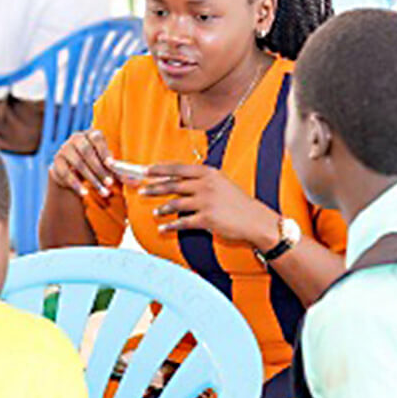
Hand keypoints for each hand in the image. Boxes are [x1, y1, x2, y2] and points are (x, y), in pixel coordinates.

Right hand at [49, 130, 116, 197]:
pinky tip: (85, 193)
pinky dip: (77, 184)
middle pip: (87, 151)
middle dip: (100, 169)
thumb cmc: (95, 165)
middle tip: (109, 183)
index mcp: (90, 134)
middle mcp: (76, 138)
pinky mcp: (56, 161)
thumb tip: (134, 181)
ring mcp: (64, 148)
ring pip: (78, 164)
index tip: (111, 165)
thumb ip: (118, 171)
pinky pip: (66, 173)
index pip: (97, 138)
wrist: (72, 172)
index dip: (104, 151)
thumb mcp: (107, 165)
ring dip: (92, 179)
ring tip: (102, 192)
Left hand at [140, 163, 278, 247]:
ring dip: (162, 208)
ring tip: (154, 212)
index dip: (160, 169)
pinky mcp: (206, 219)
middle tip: (141, 190)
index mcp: (208, 173)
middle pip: (173, 185)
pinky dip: (170, 226)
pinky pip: (182, 222)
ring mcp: (206, 202)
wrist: (255, 220)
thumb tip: (178, 181)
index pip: (178, 169)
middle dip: (154, 188)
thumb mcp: (221, 184)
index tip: (146, 171)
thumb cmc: (237, 202)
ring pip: (175, 203)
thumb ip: (201, 181)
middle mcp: (206, 185)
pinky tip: (162, 228)